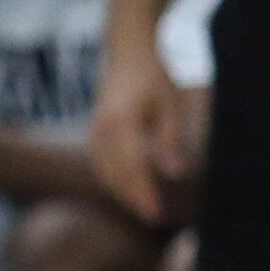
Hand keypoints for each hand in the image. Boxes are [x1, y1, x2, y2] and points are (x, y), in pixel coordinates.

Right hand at [91, 39, 197, 224]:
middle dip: (133, 200)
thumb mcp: (170, 107)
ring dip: (123, 192)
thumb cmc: (154, 76)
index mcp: (121, 124)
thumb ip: (170, 141)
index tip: (157, 215)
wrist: (129, 52)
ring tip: (144, 207)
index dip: (143, 195)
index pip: (131, 170)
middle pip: (115, 176)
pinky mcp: (94, 131)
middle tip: (155, 218)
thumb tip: (174, 175)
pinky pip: (101, 163)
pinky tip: (131, 188)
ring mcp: (94, 131)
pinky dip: (115, 179)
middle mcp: (102, 130)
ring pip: (105, 173)